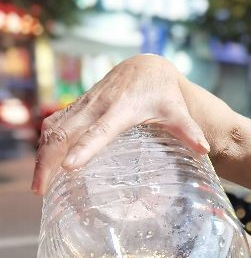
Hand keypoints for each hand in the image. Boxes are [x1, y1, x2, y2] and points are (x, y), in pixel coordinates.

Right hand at [31, 55, 209, 194]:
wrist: (146, 67)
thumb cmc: (163, 94)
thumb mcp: (177, 111)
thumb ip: (188, 130)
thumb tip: (204, 149)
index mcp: (121, 110)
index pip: (100, 131)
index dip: (84, 148)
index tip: (69, 168)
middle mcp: (98, 106)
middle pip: (65, 133)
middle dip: (49, 160)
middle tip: (40, 190)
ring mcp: (84, 105)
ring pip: (54, 129)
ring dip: (42, 156)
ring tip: (38, 187)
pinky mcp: (78, 107)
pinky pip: (54, 125)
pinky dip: (44, 145)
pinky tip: (42, 166)